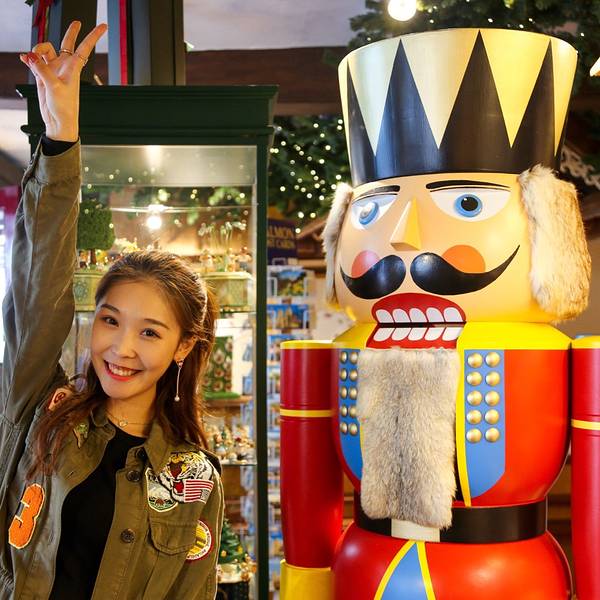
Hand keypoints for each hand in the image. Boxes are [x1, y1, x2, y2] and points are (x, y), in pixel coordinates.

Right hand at [20, 21, 106, 142]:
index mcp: (73, 67)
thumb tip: (30, 56)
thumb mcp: (54, 86)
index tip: (103, 26)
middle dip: (71, 32)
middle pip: (67, 43)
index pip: (85, 47)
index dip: (93, 36)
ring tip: (31, 58)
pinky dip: (29, 58)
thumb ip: (42, 69)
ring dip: (36, 49)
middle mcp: (64, 66)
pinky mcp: (43, 75)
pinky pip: (34, 61)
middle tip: (77, 22)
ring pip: (45, 50)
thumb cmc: (65, 108)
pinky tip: (24, 59)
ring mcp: (53, 69)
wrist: (58, 121)